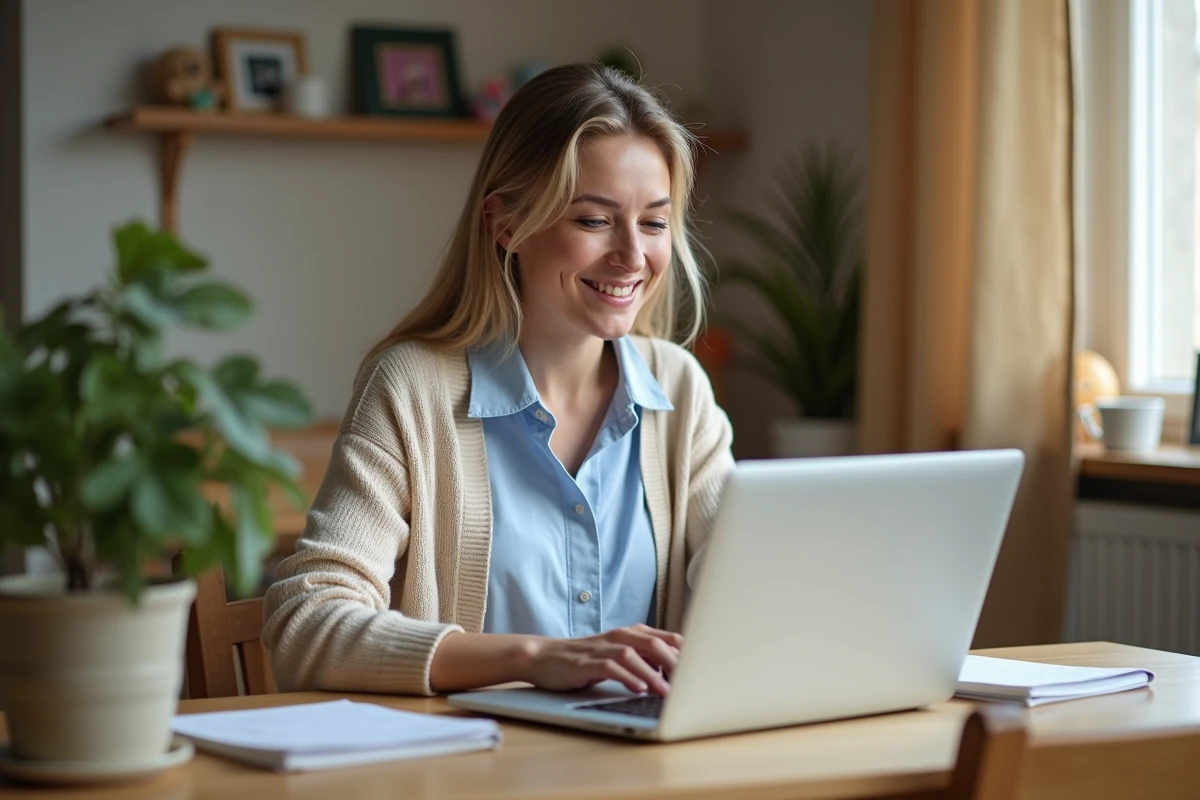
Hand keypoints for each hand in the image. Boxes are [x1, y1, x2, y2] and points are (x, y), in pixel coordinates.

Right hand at [521, 624, 681, 695]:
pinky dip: (627, 677)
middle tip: (690, 682)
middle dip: (674, 663)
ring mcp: (602, 648)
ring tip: (666, 692)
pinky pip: (610, 667)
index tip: (702, 671)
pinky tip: (638, 689)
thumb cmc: (586, 659)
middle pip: (654, 644)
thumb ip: (645, 659)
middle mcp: (619, 636)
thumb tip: (675, 674)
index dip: (686, 654)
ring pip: (633, 655)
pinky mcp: (586, 662)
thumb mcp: (619, 656)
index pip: (667, 638)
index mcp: (631, 633)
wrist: (545, 657)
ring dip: (652, 673)